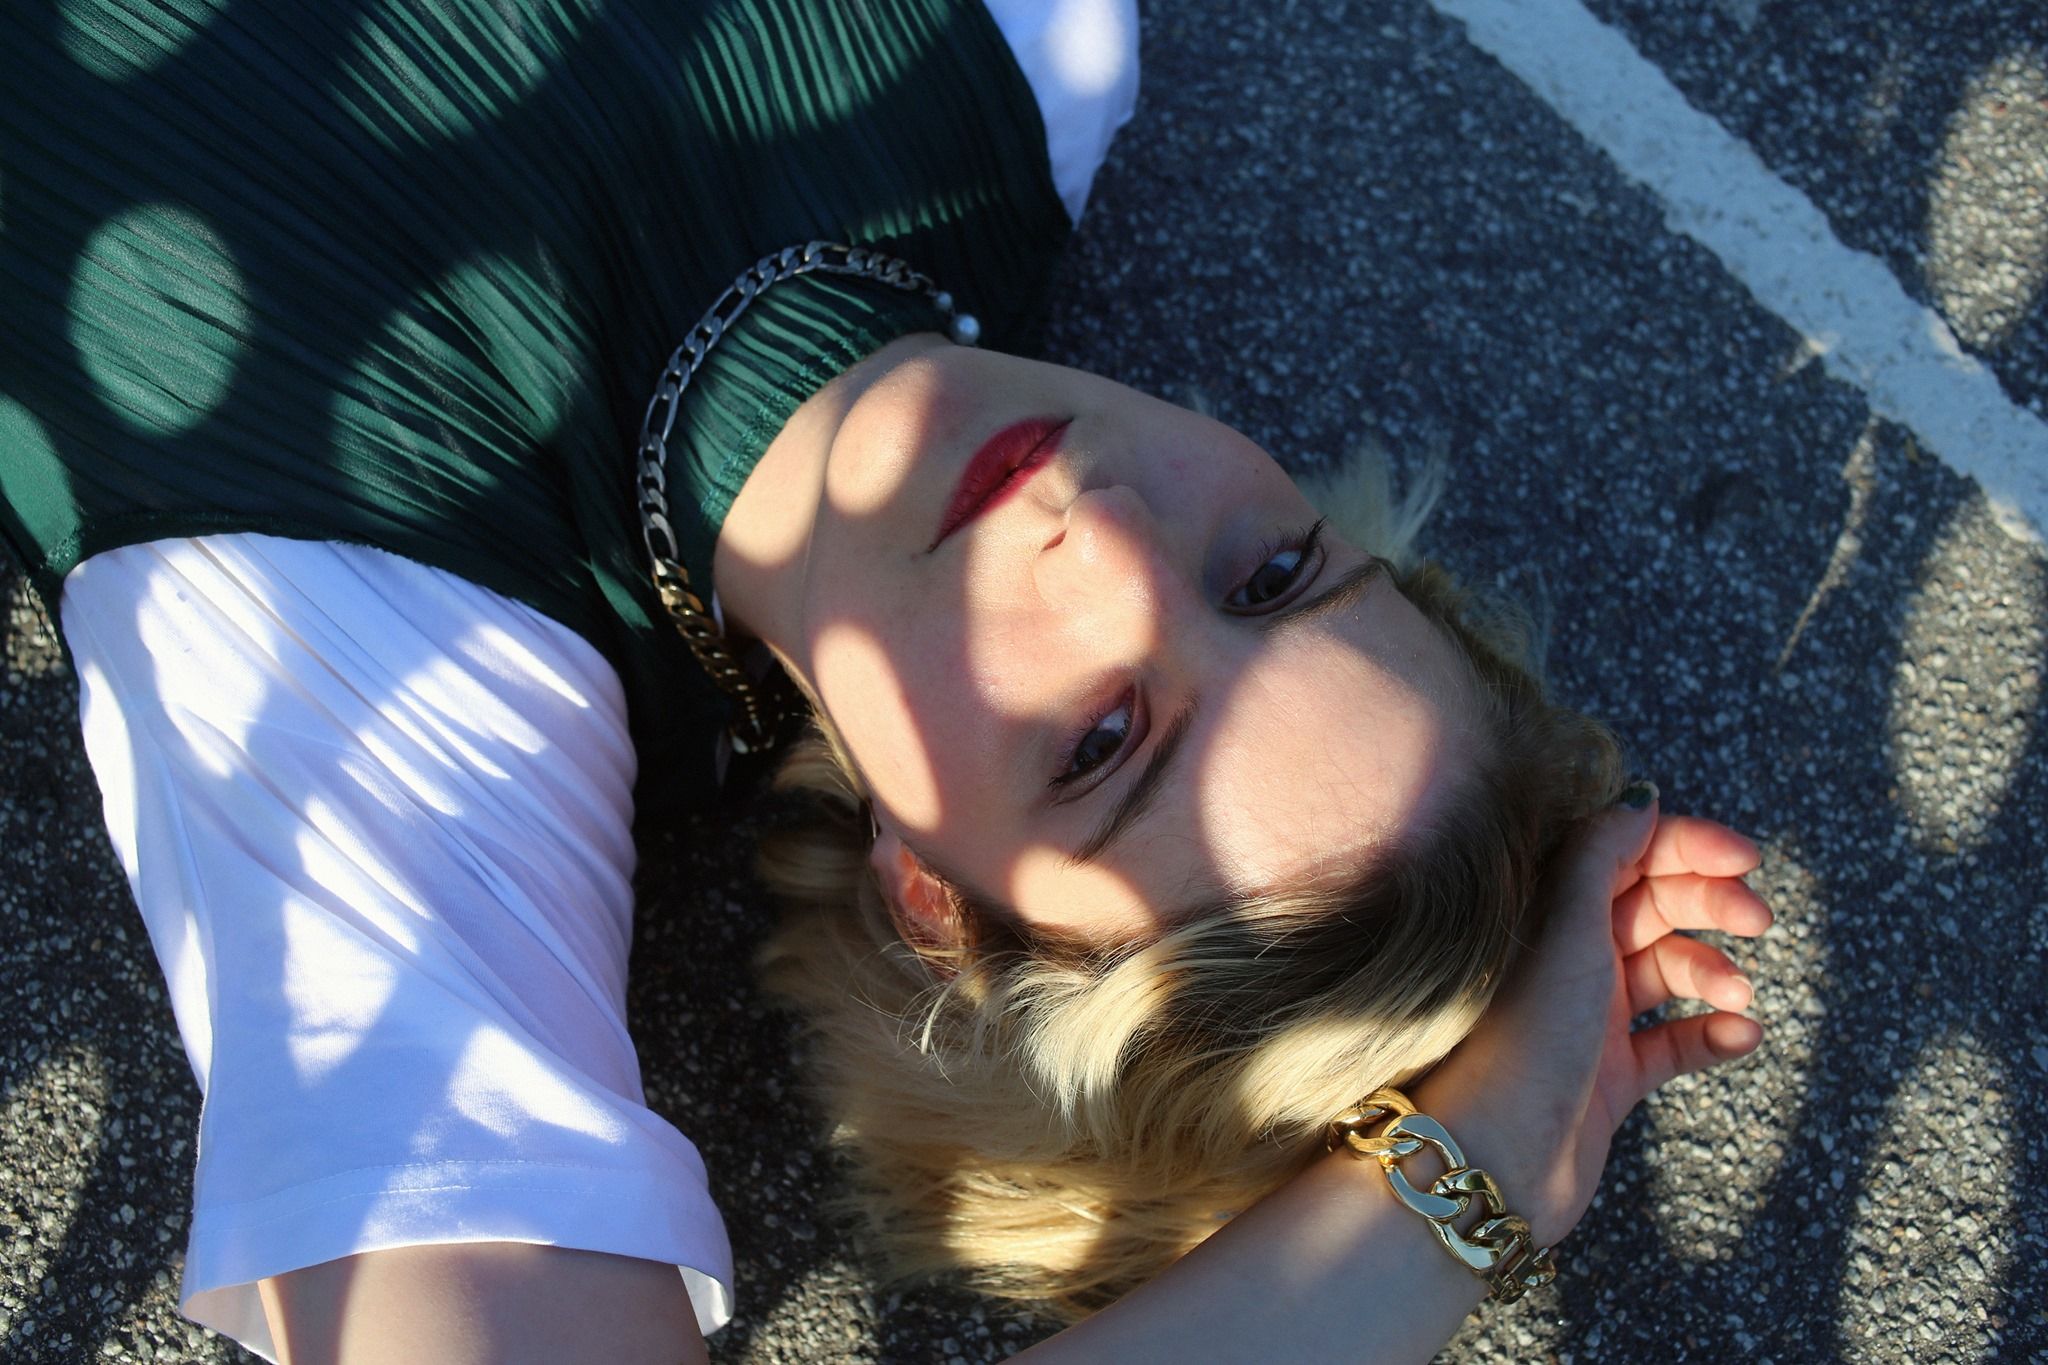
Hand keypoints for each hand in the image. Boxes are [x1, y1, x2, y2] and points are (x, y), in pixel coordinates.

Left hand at [1413, 789, 1770, 1247]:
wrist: (1491, 1158)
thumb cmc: (1521, 1036)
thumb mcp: (1566, 930)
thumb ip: (1602, 854)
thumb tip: (1642, 795)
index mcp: (1544, 913)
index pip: (1622, 854)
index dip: (1685, 845)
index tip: (1745, 855)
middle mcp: (1564, 957)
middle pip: (1651, 906)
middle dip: (1709, 903)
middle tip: (1757, 919)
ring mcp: (1589, 1018)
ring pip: (1669, 972)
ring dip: (1713, 973)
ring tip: (1738, 994)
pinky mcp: (1611, 1077)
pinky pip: (1676, 1042)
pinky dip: (1713, 1034)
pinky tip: (1740, 1035)